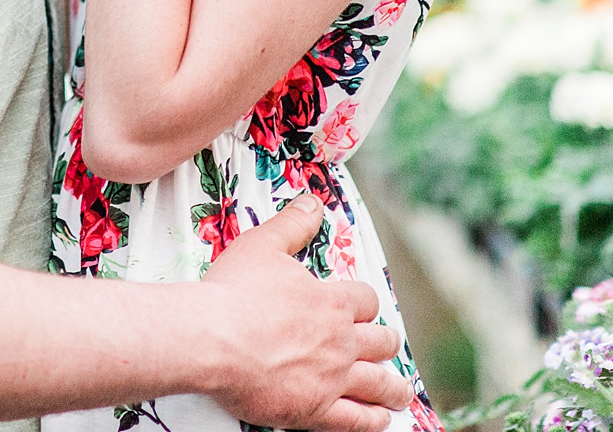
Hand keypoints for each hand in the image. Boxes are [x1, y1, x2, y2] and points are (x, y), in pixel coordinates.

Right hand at [194, 195, 410, 431]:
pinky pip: (358, 421)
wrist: (213, 339)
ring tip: (399, 392)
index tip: (362, 309)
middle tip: (386, 347)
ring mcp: (333, 378)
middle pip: (381, 342)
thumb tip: (313, 202)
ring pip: (379, 384)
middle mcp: (340, 341)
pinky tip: (380, 419)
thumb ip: (292, 224)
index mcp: (330, 302)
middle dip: (385, 343)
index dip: (365, 305)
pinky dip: (374, 420)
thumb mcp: (262, 245)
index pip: (366, 301)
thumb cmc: (233, 293)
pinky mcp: (317, 409)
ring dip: (393, 387)